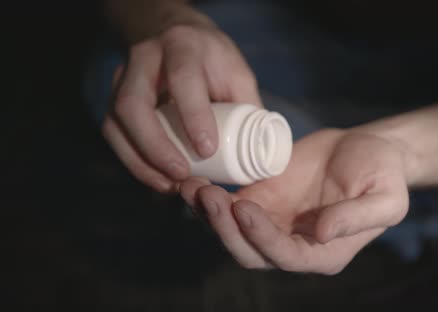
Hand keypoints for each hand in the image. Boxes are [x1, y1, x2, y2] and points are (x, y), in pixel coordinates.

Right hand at [102, 5, 260, 191]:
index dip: (193, 115)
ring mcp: (123, 77)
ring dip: (140, 160)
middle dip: (156, 146)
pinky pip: (113, 133)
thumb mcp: (237, 73)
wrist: (175, 34)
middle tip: (182, 174)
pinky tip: (156, 178)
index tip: (207, 150)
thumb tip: (260, 154)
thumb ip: (247, 107)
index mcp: (183, 46)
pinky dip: (133, 161)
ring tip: (168, 185)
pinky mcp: (113, 97)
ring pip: (116, 121)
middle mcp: (145, 58)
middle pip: (134, 103)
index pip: (183, 78)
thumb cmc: (213, 60)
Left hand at [181, 129, 410, 273]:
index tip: (244, 207)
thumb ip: (358, 217)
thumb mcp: (386, 197)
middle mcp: (293, 244)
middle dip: (224, 228)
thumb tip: (323, 233)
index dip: (261, 237)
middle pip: (249, 251)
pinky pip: (229, 204)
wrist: (367, 149)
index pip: (285, 256)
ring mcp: (273, 222)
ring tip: (192, 186)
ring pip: (232, 230)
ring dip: (209, 214)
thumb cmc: (384, 175)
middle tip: (206, 195)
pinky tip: (196, 178)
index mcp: (324, 254)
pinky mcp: (262, 198)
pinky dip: (211, 197)